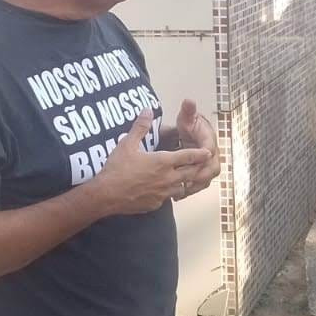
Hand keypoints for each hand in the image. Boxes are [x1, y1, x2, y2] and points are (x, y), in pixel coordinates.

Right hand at [95, 112, 210, 217]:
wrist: (106, 195)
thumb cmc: (117, 168)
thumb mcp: (127, 143)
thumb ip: (140, 127)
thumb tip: (147, 110)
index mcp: (163, 162)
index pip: (188, 156)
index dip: (200, 154)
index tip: (208, 152)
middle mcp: (167, 178)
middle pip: (190, 173)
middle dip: (197, 168)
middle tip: (202, 164)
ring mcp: (162, 194)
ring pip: (182, 188)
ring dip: (185, 182)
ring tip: (186, 178)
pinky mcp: (155, 204)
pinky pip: (168, 199)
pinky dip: (170, 193)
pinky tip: (165, 190)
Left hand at [174, 99, 222, 198]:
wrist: (194, 133)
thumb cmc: (190, 125)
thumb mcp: (187, 118)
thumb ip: (188, 111)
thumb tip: (189, 100)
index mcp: (209, 140)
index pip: (209, 149)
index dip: (203, 156)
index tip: (196, 161)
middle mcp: (212, 154)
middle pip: (212, 168)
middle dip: (200, 176)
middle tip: (186, 182)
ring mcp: (209, 165)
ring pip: (207, 179)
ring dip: (195, 186)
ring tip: (180, 193)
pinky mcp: (203, 173)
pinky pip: (200, 185)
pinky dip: (191, 190)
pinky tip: (177, 196)